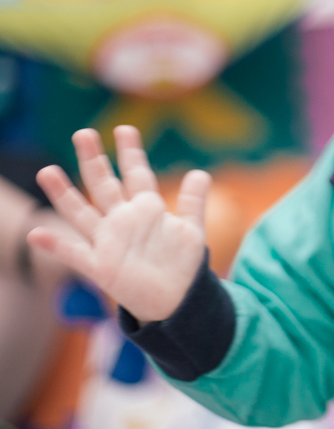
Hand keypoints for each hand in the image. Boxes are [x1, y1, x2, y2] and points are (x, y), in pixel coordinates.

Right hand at [28, 126, 209, 322]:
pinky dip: (55, 245)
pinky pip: (74, 254)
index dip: (131, 153)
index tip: (125, 128)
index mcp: (146, 209)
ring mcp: (109, 242)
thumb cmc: (183, 264)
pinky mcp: (101, 267)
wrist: (177, 300)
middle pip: (104, 185)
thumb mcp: (192, 230)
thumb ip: (193, 202)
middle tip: (83, 133)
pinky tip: (36, 232)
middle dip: (95, 160)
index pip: (137, 174)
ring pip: (82, 213)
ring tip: (47, 172)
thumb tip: (200, 172)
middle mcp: (123, 221)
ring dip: (64, 194)